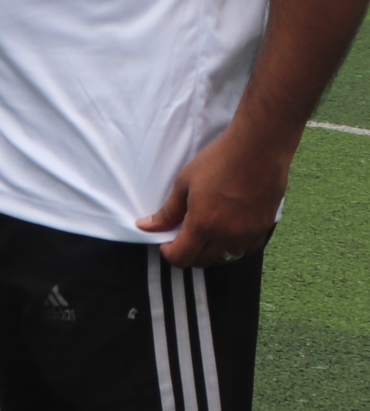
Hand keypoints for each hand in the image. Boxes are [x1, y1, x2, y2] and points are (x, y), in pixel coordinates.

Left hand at [140, 126, 291, 267]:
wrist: (257, 149)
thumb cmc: (217, 162)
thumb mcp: (184, 184)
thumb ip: (167, 212)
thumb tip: (146, 227)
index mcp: (203, 225)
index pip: (182, 258)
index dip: (169, 254)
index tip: (166, 243)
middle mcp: (227, 235)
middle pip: (203, 261)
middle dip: (189, 253)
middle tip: (183, 236)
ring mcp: (249, 232)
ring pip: (227, 256)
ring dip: (214, 250)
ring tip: (207, 231)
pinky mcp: (265, 226)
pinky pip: (248, 247)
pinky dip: (236, 244)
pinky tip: (229, 228)